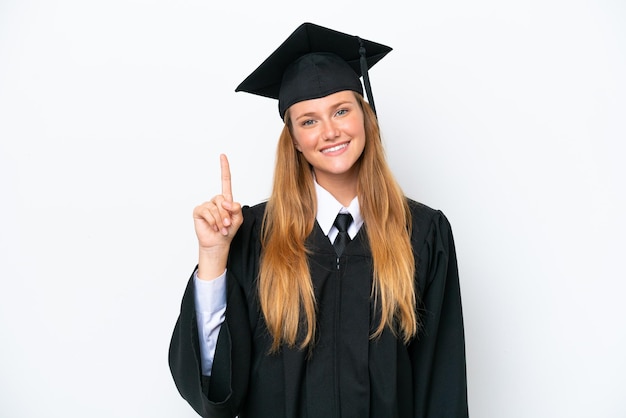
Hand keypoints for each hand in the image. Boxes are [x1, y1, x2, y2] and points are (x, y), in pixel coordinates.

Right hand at [192, 154, 242, 278]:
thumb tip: (229, 202)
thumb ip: (236, 209)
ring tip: (221, 228)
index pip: (225, 181)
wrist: (218, 243)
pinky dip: (212, 221)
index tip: (222, 156)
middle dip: (226, 214)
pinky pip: (206, 212)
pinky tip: (213, 227)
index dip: (224, 168)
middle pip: (222, 199)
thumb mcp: (238, 220)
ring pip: (215, 207)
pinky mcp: (198, 211)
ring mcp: (206, 205)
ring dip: (220, 220)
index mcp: (226, 200)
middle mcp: (215, 201)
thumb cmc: (228, 231)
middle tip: (227, 225)